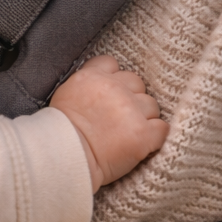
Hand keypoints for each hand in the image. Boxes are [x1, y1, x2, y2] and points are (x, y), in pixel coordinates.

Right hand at [49, 55, 168, 189]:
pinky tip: (143, 144)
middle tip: (120, 118)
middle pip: (137, 83)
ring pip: (151, 106)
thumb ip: (86, 85)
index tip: (109, 94)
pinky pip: (161, 128)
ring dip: (144, 118)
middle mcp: (114, 88)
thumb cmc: (60, 133)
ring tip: (127, 134)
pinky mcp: (143, 133)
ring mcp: (131, 110)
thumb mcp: (65, 95)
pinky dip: (155, 136)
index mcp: (93, 77)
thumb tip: (99, 88)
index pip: (112, 64)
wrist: (64, 157)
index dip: (114, 79)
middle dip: (131, 98)